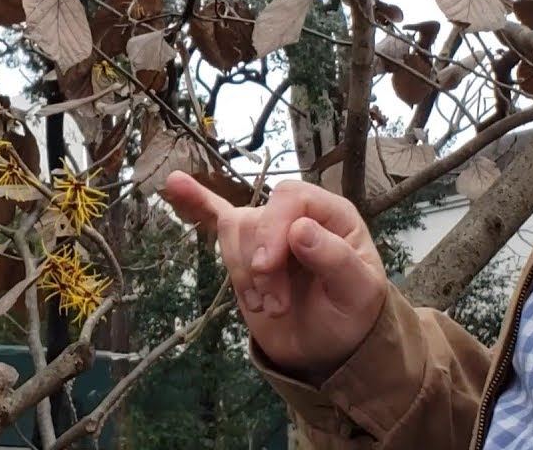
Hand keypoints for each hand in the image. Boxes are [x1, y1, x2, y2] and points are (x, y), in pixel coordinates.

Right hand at [161, 171, 386, 383]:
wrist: (328, 348)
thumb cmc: (350, 316)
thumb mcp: (358, 293)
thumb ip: (336, 259)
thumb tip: (300, 228)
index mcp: (331, 213)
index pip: (290, 198)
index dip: (272, 229)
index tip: (266, 268)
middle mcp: (296, 214)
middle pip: (256, 218)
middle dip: (258, 265)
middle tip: (276, 306)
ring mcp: (266, 231)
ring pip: (233, 233)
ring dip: (243, 275)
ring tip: (269, 307)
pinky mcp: (243, 250)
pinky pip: (215, 216)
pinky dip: (196, 201)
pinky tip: (174, 184)